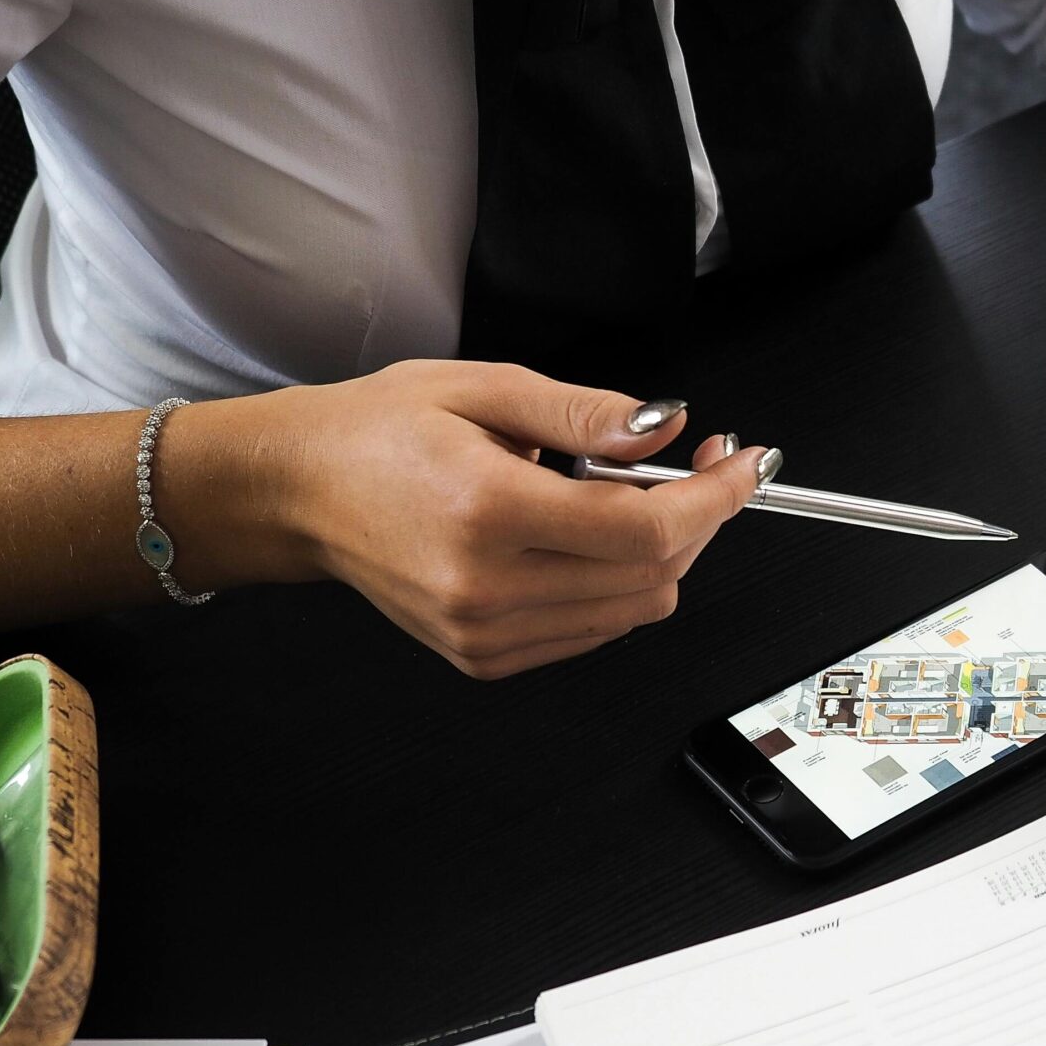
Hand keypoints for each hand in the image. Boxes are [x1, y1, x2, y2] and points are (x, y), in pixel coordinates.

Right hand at [228, 360, 772, 678]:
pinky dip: (616, 585)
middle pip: (653, 576)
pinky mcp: (484, 657)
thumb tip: (667, 429)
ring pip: (634, 610)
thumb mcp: (486, 388)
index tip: (745, 464)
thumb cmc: (378, 433)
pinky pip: (594, 630)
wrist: (299, 492)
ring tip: (625, 496)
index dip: (714, 498)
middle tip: (700, 464)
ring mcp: (484, 633)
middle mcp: (486, 586)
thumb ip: (588, 414)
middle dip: (699, 519)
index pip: (646, 530)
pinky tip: (585, 538)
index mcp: (487, 511)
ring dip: (660, 554)